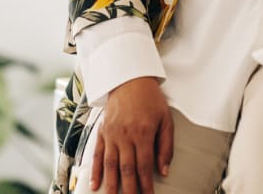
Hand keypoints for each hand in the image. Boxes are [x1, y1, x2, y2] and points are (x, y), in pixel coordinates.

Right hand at [90, 77, 172, 193]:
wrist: (130, 79)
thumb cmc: (151, 99)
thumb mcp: (166, 119)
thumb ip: (166, 146)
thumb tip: (164, 170)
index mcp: (144, 132)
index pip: (144, 165)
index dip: (146, 184)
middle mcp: (126, 135)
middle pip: (127, 169)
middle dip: (129, 189)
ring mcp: (112, 134)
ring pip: (110, 165)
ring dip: (111, 185)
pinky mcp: (102, 131)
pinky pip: (97, 154)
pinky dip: (95, 171)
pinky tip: (95, 185)